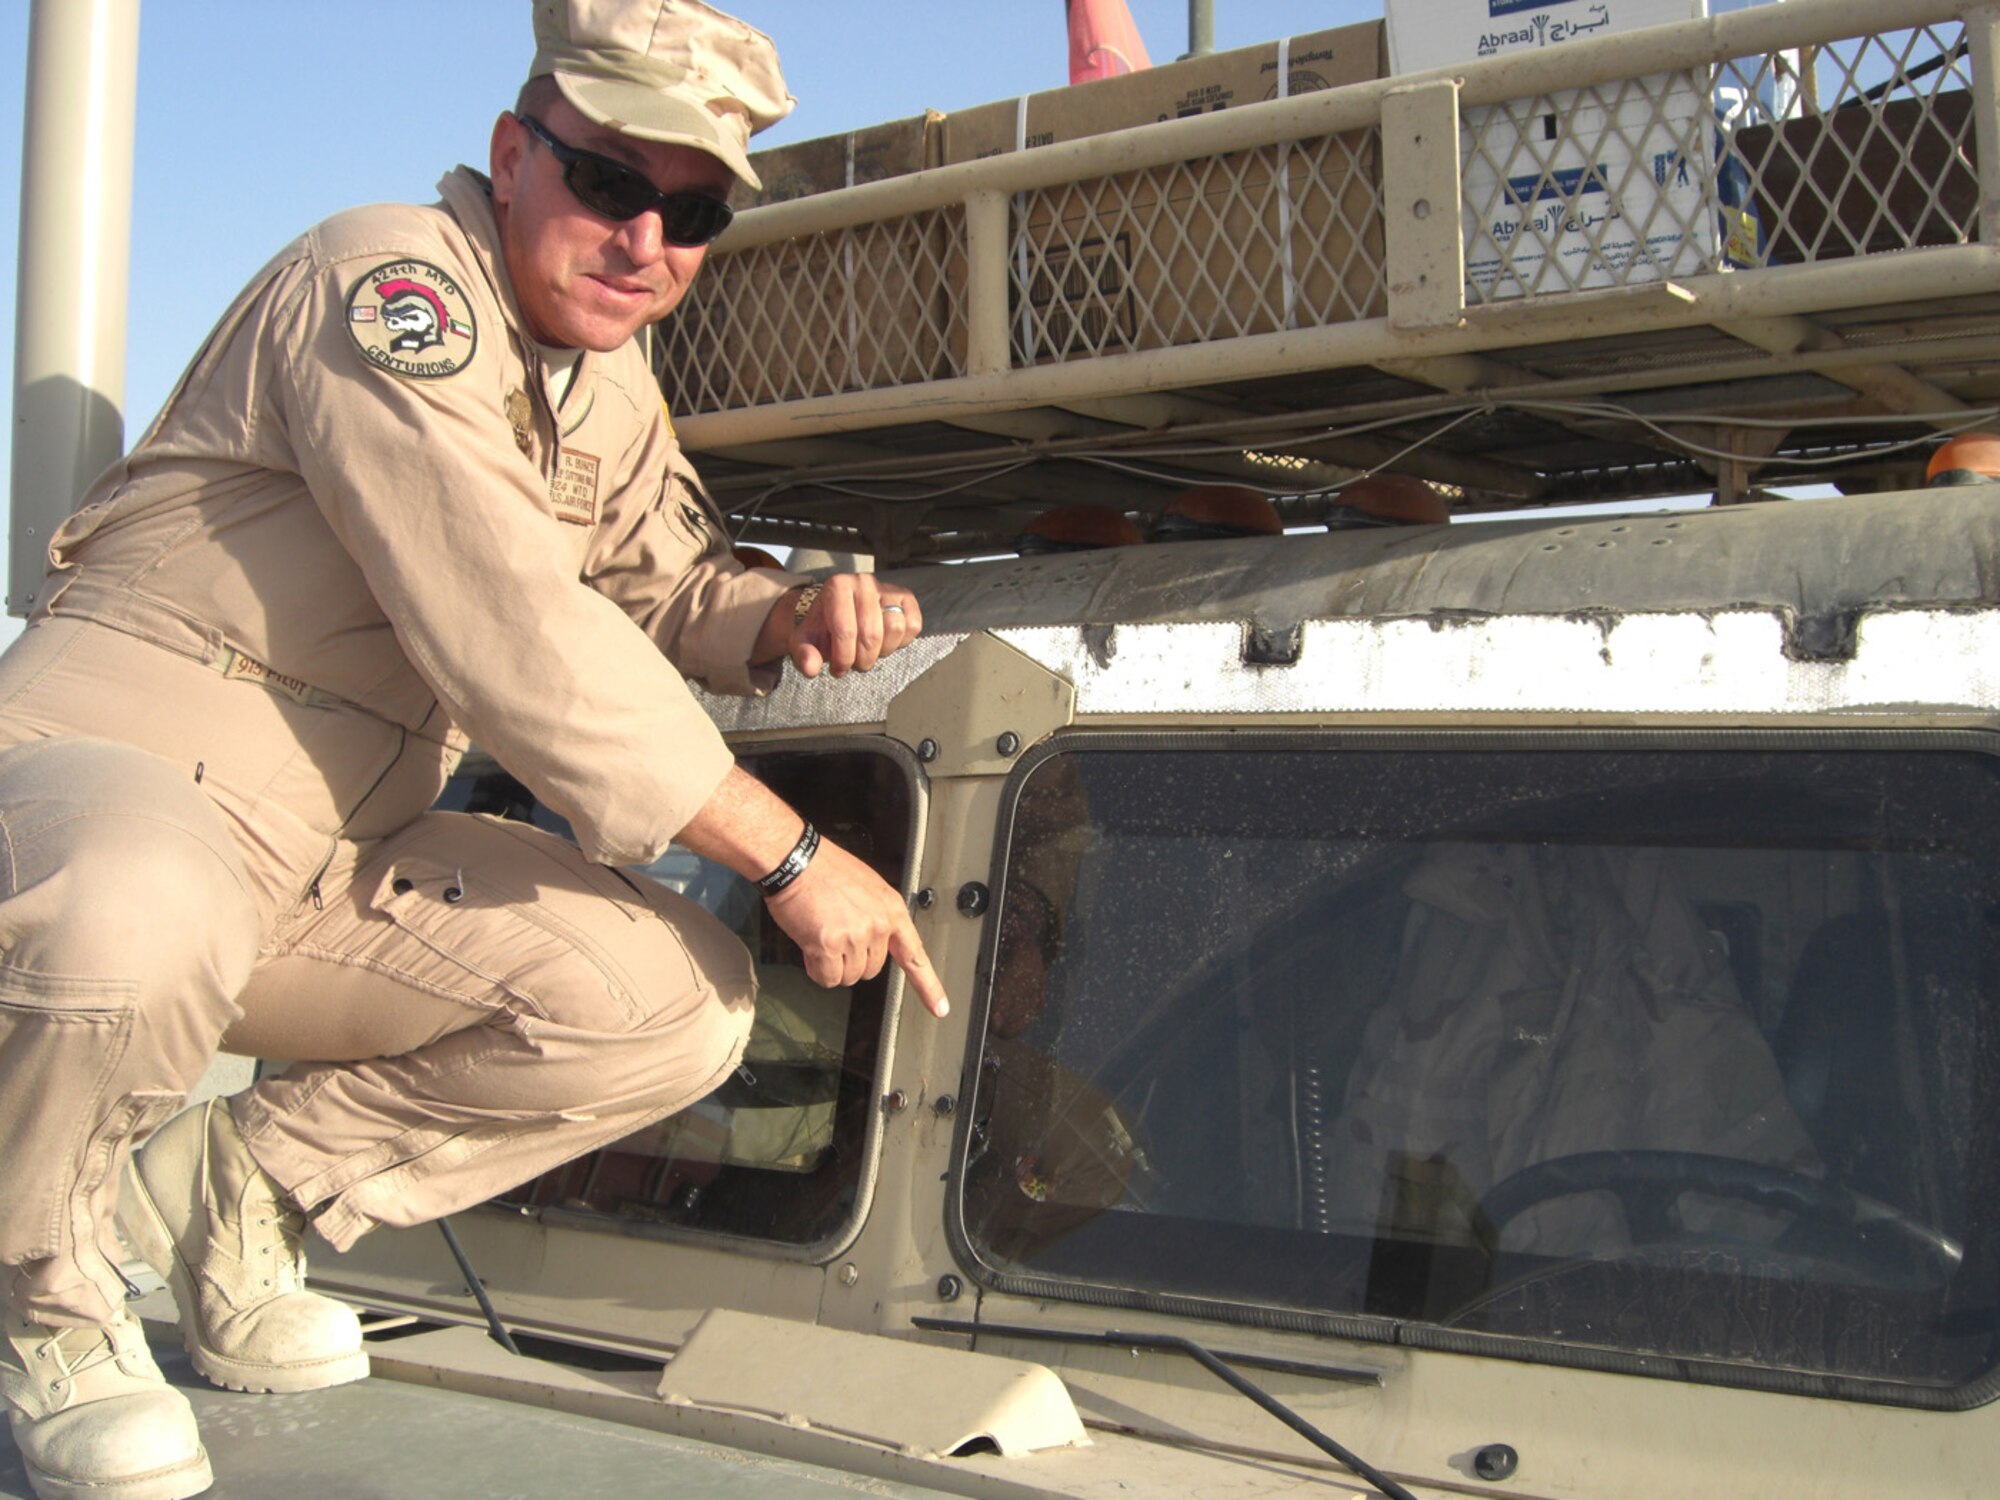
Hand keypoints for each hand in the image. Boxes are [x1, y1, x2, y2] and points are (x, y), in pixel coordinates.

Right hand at [764, 835, 949, 1016]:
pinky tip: (811, 946)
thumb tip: (873, 943)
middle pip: (872, 970)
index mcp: (892, 909)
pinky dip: (816, 969)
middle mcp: (878, 925)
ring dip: (832, 964)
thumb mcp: (867, 888)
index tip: (940, 1008)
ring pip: (848, 977)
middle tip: (835, 932)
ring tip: (822, 933)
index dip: (928, 985)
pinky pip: (827, 978)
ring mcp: (855, 936)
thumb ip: (877, 917)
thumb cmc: (824, 870)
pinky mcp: (829, 945)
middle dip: (851, 959)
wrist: (795, 860)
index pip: (915, 954)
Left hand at [791, 574, 922, 678]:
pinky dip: (901, 642)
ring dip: (882, 652)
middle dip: (862, 659)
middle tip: (853, 664)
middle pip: (872, 634)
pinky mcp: (905, 597)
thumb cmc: (821, 627)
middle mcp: (863, 582)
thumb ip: (804, 654)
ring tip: (867, 653)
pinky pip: (913, 625)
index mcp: (837, 586)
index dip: (843, 658)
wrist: (834, 613)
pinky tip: (884, 643)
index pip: (846, 632)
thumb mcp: (805, 640)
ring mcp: (886, 588)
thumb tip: (810, 668)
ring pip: (894, 629)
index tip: (837, 668)